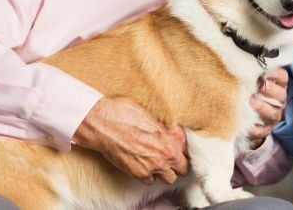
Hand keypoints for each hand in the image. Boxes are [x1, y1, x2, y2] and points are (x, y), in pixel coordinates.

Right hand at [72, 97, 188, 184]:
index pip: (189, 152)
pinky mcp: (139, 173)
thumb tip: (174, 133)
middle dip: (177, 165)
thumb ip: (168, 128)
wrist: (103, 122)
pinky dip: (147, 175)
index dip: (183, 151)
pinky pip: (150, 181)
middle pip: (183, 169)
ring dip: (164, 172)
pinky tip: (142, 165)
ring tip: (156, 163)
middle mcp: (167, 153)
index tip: (178, 151)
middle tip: (169, 159)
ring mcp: (154, 165)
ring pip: (170, 179)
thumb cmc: (125, 112)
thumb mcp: (154, 114)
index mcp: (174, 136)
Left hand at [247, 67, 287, 147]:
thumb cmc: (252, 93)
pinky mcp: (265, 130)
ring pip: (273, 113)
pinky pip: (262, 130)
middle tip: (258, 85)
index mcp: (278, 86)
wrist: (249, 118)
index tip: (263, 71)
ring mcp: (273, 116)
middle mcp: (279, 101)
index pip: (282, 77)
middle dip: (270, 90)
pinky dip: (255, 128)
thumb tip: (243, 56)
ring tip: (251, 101)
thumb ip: (254, 71)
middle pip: (280, 95)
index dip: (275, 74)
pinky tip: (247, 124)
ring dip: (262, 107)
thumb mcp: (254, 80)